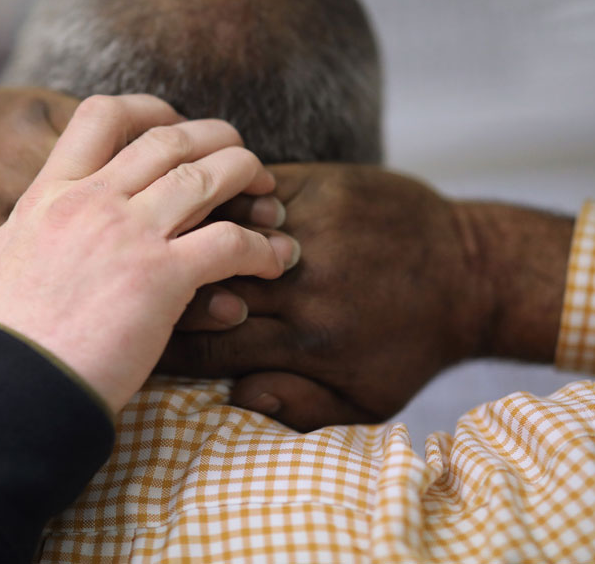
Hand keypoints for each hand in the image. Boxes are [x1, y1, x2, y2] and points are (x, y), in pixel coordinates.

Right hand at [0, 94, 299, 412]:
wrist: (3, 396)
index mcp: (48, 194)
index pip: (103, 116)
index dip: (150, 108)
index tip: (176, 125)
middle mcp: (92, 201)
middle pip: (171, 138)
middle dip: (216, 137)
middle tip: (240, 158)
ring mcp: (128, 235)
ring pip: (209, 176)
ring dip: (249, 177)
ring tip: (270, 196)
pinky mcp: (162, 279)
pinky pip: (230, 242)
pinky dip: (261, 247)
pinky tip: (273, 260)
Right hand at [160, 163, 572, 429]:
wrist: (472, 271)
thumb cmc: (414, 343)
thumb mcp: (369, 400)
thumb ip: (301, 408)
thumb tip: (237, 398)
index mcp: (310, 342)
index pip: (213, 347)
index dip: (164, 350)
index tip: (131, 346)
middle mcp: (306, 285)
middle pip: (207, 287)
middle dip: (160, 291)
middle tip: (122, 292)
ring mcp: (312, 229)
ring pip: (220, 229)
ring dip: (183, 232)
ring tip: (146, 237)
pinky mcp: (322, 186)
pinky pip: (253, 187)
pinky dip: (222, 194)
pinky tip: (196, 200)